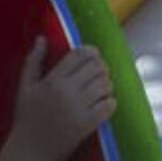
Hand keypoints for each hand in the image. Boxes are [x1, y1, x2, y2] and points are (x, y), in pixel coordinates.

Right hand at [2, 37, 115, 160]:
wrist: (29, 153)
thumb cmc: (27, 119)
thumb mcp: (26, 89)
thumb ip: (34, 61)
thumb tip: (42, 38)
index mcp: (53, 80)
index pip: (81, 53)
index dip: (91, 52)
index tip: (92, 57)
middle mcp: (66, 91)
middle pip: (97, 66)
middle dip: (101, 68)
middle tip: (97, 75)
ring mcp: (78, 108)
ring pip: (106, 84)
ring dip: (106, 85)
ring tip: (100, 90)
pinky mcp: (86, 124)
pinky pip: (109, 104)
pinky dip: (110, 103)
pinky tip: (103, 105)